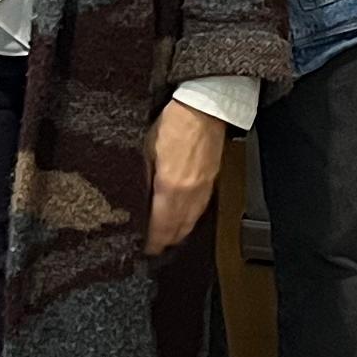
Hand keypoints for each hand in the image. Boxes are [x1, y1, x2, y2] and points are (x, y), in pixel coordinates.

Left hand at [148, 99, 227, 254]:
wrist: (203, 107)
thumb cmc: (173, 123)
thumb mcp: (147, 151)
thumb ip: (146, 179)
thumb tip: (144, 199)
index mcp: (169, 187)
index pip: (161, 226)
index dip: (154, 241)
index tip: (147, 249)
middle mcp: (189, 193)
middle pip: (178, 228)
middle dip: (167, 240)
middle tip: (157, 248)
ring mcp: (203, 188)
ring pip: (192, 221)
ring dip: (181, 232)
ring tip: (170, 239)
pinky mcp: (212, 180)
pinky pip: (202, 208)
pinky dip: (193, 218)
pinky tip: (187, 219)